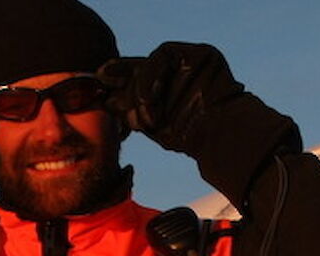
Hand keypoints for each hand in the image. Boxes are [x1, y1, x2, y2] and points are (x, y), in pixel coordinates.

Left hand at [98, 42, 298, 206]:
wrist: (220, 137)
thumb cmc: (187, 136)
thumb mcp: (150, 122)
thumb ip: (129, 108)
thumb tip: (104, 98)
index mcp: (163, 84)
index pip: (132, 77)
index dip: (114, 83)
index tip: (100, 93)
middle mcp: (174, 70)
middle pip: (137, 67)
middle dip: (122, 85)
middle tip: (117, 104)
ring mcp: (188, 60)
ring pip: (147, 61)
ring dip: (138, 88)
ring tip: (146, 116)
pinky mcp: (201, 53)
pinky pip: (162, 54)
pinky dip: (150, 76)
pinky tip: (151, 99)